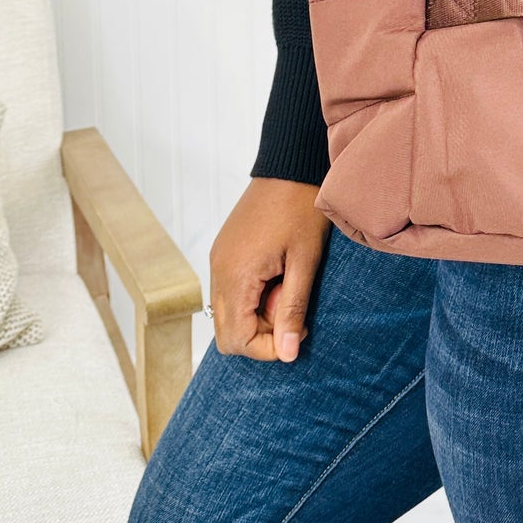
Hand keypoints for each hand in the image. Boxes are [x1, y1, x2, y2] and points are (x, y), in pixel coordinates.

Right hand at [208, 177, 330, 361]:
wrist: (289, 167)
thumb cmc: (301, 209)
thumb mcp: (304, 262)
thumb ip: (293, 310)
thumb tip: (287, 355)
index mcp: (236, 275)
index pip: (237, 340)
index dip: (268, 348)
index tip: (298, 331)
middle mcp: (218, 271)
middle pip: (227, 333)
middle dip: (261, 334)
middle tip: (292, 309)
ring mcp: (217, 260)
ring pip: (227, 313)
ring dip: (257, 315)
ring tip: (286, 288)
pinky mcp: (223, 252)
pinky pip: (229, 291)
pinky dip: (251, 297)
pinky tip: (276, 276)